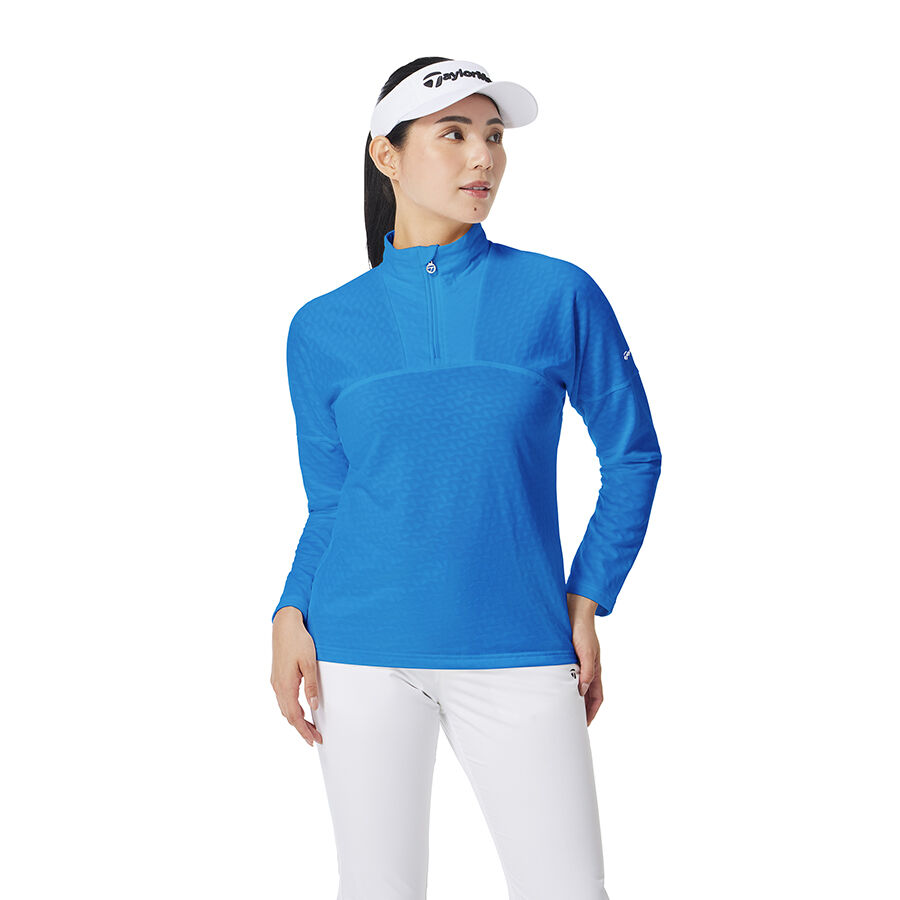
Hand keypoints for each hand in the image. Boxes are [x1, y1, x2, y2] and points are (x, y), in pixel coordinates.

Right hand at [271, 607, 322, 745]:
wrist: (284, 625)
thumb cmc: (298, 641)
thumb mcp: (309, 663)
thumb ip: (311, 686)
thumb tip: (313, 706)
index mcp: (286, 685)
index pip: (295, 716)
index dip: (304, 730)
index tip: (313, 741)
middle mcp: (278, 686)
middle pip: (289, 716)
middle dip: (302, 729)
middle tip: (315, 738)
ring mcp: (276, 682)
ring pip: (285, 708)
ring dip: (297, 720)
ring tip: (310, 727)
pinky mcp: (277, 677)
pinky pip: (283, 700)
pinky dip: (292, 709)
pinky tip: (300, 709)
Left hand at [567, 593, 604, 725]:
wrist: (573, 611)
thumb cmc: (582, 630)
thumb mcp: (586, 652)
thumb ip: (587, 671)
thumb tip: (583, 691)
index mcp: (595, 670)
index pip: (597, 698)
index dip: (592, 712)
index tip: (585, 725)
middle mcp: (587, 669)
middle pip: (586, 695)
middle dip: (581, 710)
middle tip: (570, 722)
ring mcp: (578, 663)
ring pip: (576, 686)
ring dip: (571, 698)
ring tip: (561, 710)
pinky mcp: (568, 657)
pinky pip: (566, 676)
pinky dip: (562, 685)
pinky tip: (553, 689)